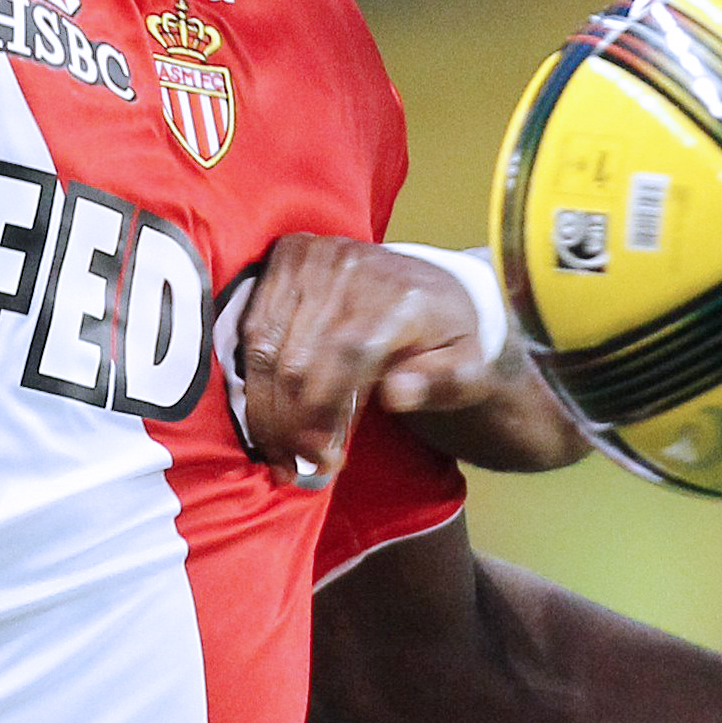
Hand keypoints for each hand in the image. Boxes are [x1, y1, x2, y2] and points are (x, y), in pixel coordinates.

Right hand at [237, 235, 510, 485]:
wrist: (433, 282)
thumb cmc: (448, 335)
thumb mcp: (468, 366)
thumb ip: (442, 383)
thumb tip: (397, 393)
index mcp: (401, 296)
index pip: (348, 356)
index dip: (327, 413)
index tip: (324, 460)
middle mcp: (354, 268)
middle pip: (300, 355)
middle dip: (290, 422)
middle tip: (296, 466)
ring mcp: (317, 257)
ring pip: (267, 344)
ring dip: (264, 407)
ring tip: (277, 450)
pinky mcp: (289, 255)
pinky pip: (253, 323)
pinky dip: (253, 374)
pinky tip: (262, 414)